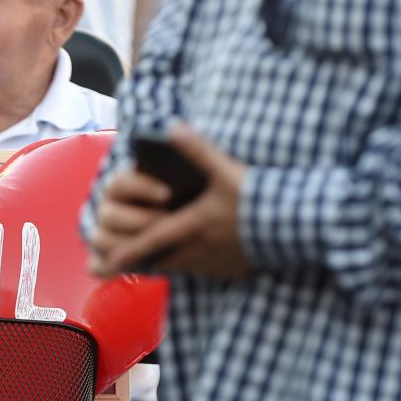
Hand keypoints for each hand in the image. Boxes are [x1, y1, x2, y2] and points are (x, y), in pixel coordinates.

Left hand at [89, 128, 253, 279]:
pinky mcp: (230, 270)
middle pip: (161, 261)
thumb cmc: (258, 199)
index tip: (106, 262)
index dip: (126, 253)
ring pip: (180, 268)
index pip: (151, 242)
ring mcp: (215, 263)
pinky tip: (191, 261)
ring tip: (151, 262)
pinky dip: (190, 268)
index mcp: (193, 225)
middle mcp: (199, 249)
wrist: (294, 227)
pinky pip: (202, 273)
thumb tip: (172, 127)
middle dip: (139, 263)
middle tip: (120, 265)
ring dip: (165, 265)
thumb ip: (197, 150)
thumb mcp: (226, 171)